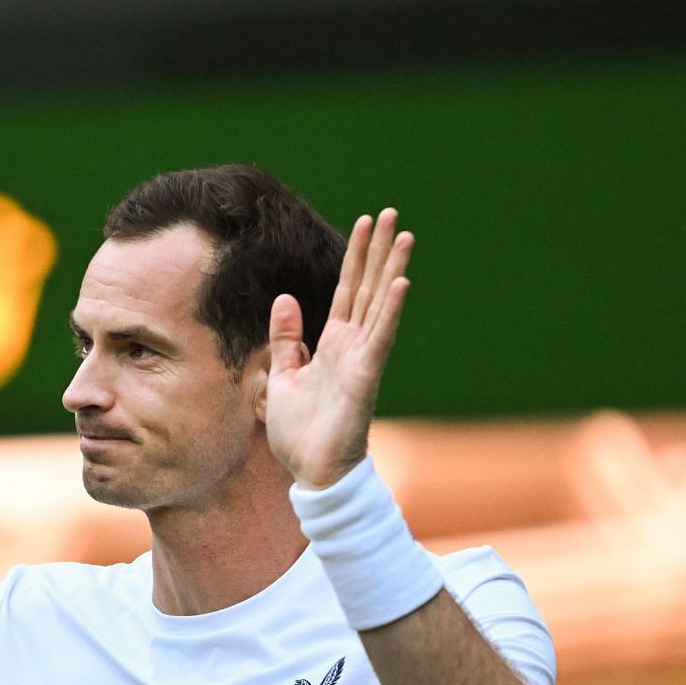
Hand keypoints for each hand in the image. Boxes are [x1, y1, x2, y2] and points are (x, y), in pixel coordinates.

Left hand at [265, 209, 412, 488]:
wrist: (312, 472)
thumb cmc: (300, 431)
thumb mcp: (282, 375)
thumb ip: (287, 339)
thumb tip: (285, 299)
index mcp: (333, 344)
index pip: (345, 290)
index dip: (354, 256)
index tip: (365, 223)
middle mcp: (352, 345)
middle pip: (367, 287)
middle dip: (377, 251)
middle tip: (391, 213)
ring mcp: (362, 359)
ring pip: (379, 304)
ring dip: (391, 270)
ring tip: (403, 236)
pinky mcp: (365, 377)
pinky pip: (380, 338)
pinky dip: (390, 311)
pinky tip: (400, 283)